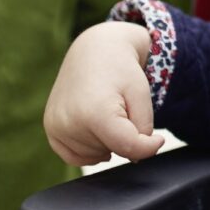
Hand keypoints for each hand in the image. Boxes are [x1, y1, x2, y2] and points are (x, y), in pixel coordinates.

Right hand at [44, 22, 165, 165]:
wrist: (93, 50)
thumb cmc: (121, 70)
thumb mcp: (142, 95)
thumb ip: (142, 130)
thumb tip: (134, 158)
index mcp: (95, 113)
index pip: (128, 147)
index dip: (148, 146)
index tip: (157, 139)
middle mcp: (70, 122)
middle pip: (112, 150)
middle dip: (123, 135)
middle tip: (120, 106)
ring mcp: (56, 127)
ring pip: (95, 156)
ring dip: (107, 142)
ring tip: (106, 110)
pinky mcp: (51, 129)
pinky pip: (75, 157)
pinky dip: (90, 150)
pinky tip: (96, 129)